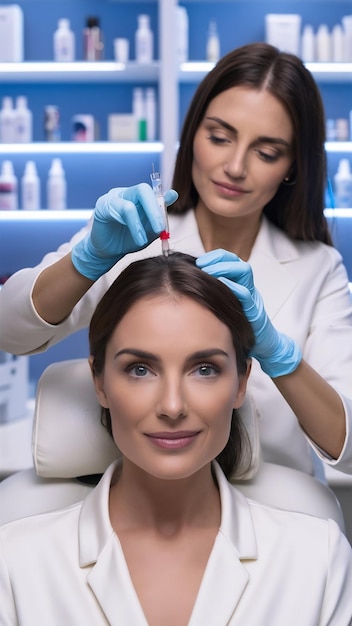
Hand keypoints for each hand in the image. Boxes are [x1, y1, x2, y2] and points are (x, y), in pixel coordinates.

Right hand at [71, 183, 177, 280]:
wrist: (108, 252)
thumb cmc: (128, 239)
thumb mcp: (149, 230)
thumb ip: (160, 215)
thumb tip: (173, 194)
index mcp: (138, 197)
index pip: (153, 192)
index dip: (163, 198)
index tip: (172, 199)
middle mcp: (126, 193)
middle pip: (143, 190)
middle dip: (154, 210)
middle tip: (160, 229)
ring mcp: (113, 198)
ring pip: (130, 203)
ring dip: (140, 224)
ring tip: (143, 241)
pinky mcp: (103, 206)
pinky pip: (119, 210)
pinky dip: (131, 225)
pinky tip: (135, 237)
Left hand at [196, 249, 301, 377]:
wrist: (261, 346)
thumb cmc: (239, 326)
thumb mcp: (226, 306)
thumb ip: (214, 295)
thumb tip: (190, 286)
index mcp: (240, 284)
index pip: (230, 260)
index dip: (215, 257)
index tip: (199, 262)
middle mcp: (248, 287)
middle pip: (237, 261)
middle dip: (219, 260)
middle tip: (202, 265)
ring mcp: (252, 297)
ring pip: (244, 271)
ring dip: (225, 268)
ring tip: (209, 272)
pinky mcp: (255, 311)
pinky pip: (246, 295)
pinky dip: (233, 287)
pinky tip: (220, 286)